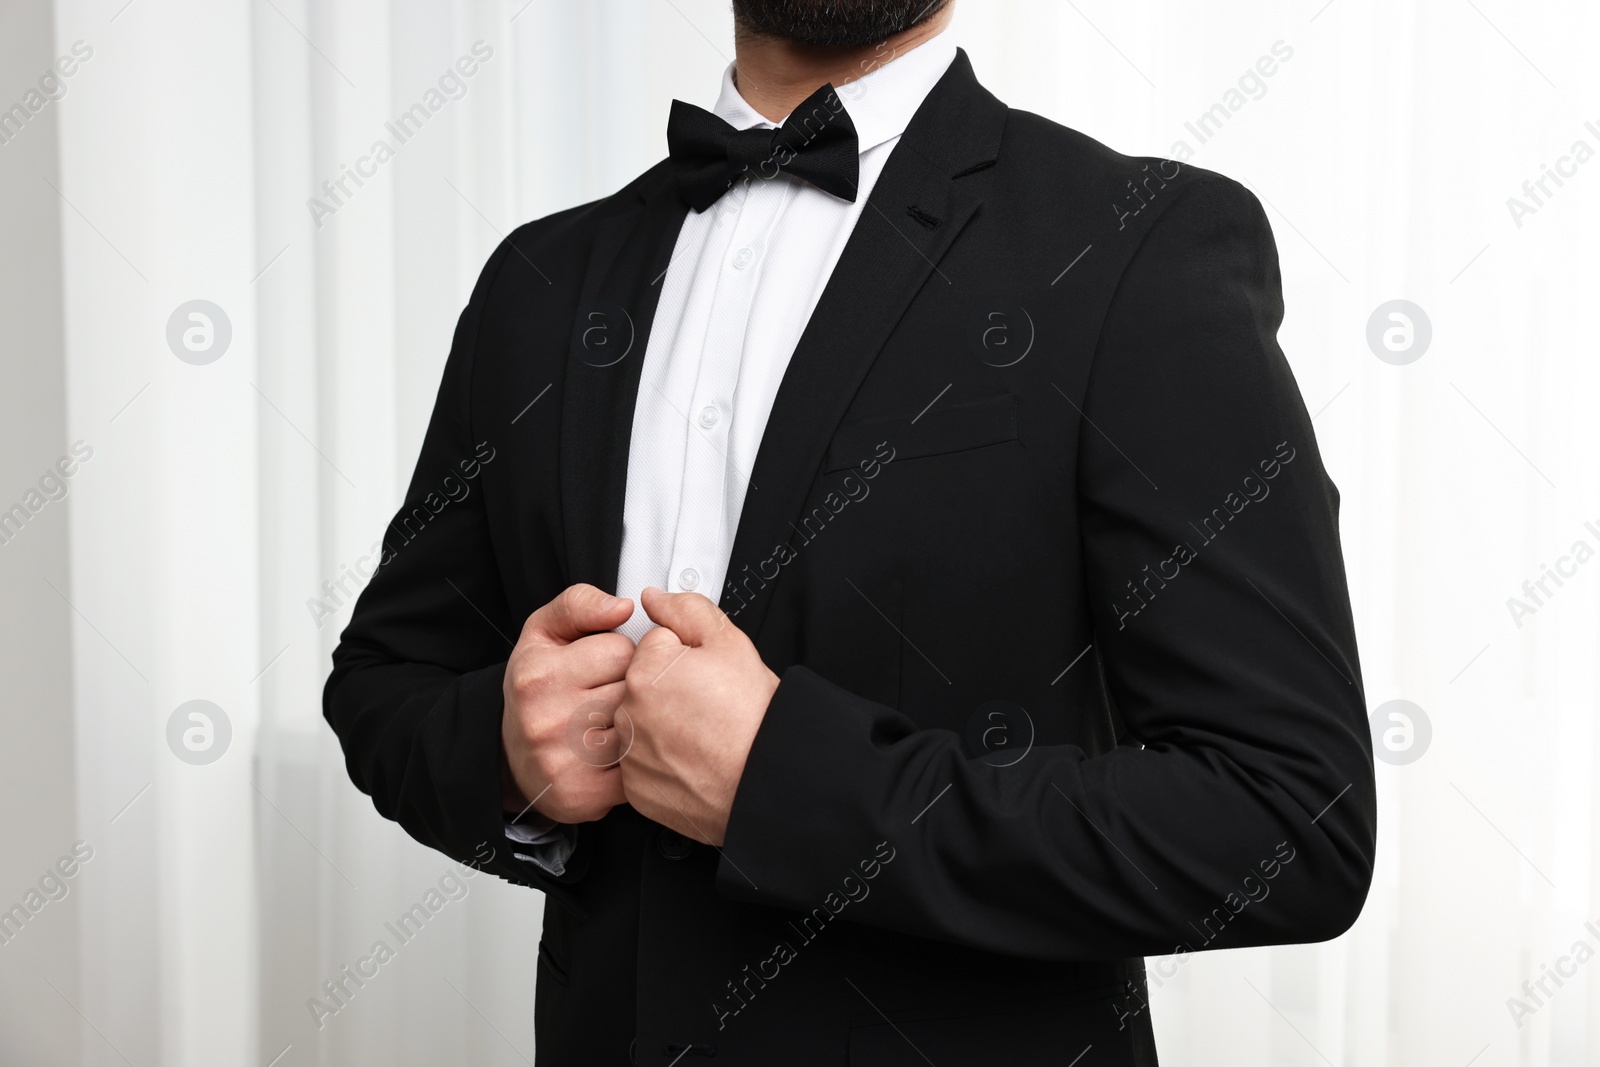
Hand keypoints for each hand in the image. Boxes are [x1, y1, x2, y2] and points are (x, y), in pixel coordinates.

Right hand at [501, 584, 635, 823]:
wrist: (509, 755)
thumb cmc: (537, 687)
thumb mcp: (545, 632)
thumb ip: (580, 604)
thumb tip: (623, 606)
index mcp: (539, 674)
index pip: (621, 649)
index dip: (622, 655)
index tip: (605, 666)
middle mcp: (547, 718)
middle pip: (636, 690)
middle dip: (636, 689)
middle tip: (612, 695)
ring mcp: (564, 761)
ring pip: (642, 728)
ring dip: (641, 723)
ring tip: (617, 722)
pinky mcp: (584, 795)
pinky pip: (639, 768)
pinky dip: (639, 760)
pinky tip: (621, 753)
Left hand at [617, 587, 778, 845]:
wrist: (765, 780)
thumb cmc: (753, 717)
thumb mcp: (730, 642)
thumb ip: (686, 609)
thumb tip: (653, 599)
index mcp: (645, 672)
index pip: (656, 646)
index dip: (687, 657)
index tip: (709, 678)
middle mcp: (628, 714)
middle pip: (644, 685)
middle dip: (671, 690)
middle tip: (709, 706)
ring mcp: (630, 755)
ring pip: (642, 724)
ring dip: (665, 725)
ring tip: (704, 735)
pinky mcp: (636, 788)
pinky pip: (643, 764)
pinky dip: (664, 762)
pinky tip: (693, 760)